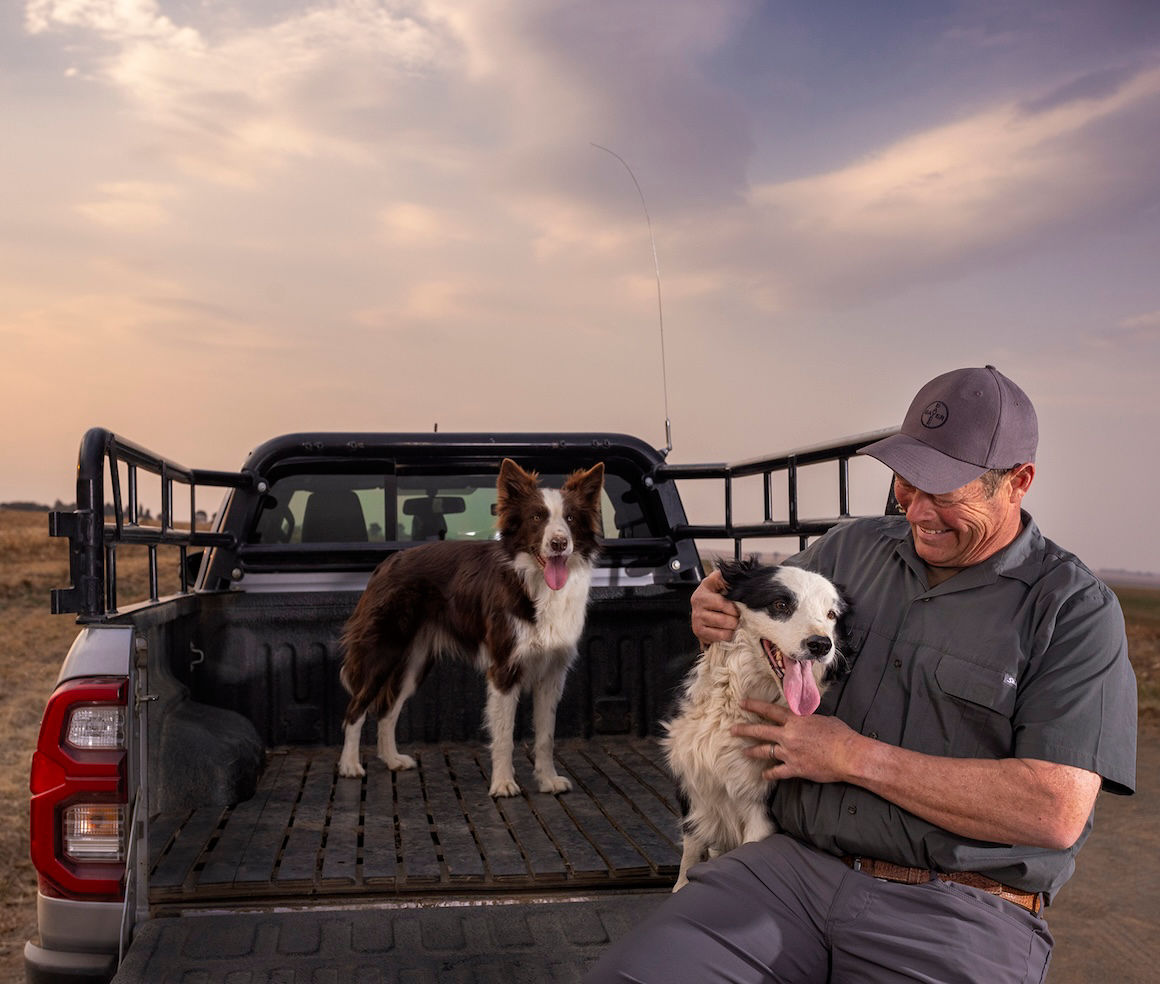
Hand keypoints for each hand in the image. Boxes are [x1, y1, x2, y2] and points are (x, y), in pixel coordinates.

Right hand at [691, 568, 739, 643]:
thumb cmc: (712, 593)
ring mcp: (697, 623)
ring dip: (732, 629)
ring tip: (733, 624)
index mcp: (701, 595)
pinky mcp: (699, 634)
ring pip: (723, 632)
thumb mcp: (715, 581)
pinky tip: (726, 630)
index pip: (721, 604)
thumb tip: (731, 576)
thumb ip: (723, 578)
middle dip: (735, 620)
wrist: (701, 604)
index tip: (739, 608)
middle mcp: (697, 610)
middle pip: (723, 620)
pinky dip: (726, 636)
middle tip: (738, 617)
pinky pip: (718, 639)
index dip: (733, 608)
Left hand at [731, 698, 860, 783]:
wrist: (847, 755)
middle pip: (760, 731)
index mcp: (796, 720)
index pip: (770, 711)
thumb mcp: (823, 719)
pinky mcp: (795, 768)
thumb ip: (809, 719)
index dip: (754, 706)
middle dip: (744, 730)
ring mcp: (790, 752)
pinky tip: (764, 775)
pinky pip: (777, 772)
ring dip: (752, 751)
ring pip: (765, 751)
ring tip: (743, 751)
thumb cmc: (840, 735)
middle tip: (732, 729)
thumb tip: (808, 720)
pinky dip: (770, 774)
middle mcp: (788, 735)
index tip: (742, 704)